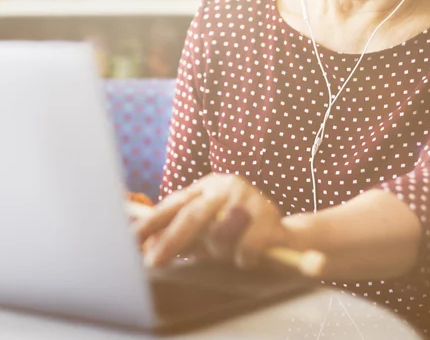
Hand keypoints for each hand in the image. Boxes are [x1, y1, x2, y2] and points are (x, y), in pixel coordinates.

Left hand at [135, 173, 290, 268]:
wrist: (281, 236)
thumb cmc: (237, 234)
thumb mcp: (205, 232)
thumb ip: (181, 237)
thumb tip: (146, 247)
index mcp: (207, 186)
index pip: (174, 204)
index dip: (151, 223)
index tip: (131, 241)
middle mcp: (227, 185)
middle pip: (193, 214)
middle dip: (171, 241)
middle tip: (153, 262)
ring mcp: (250, 197)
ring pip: (220, 231)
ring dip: (219, 249)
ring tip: (226, 253)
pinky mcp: (270, 215)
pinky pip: (246, 247)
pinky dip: (243, 258)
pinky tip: (247, 258)